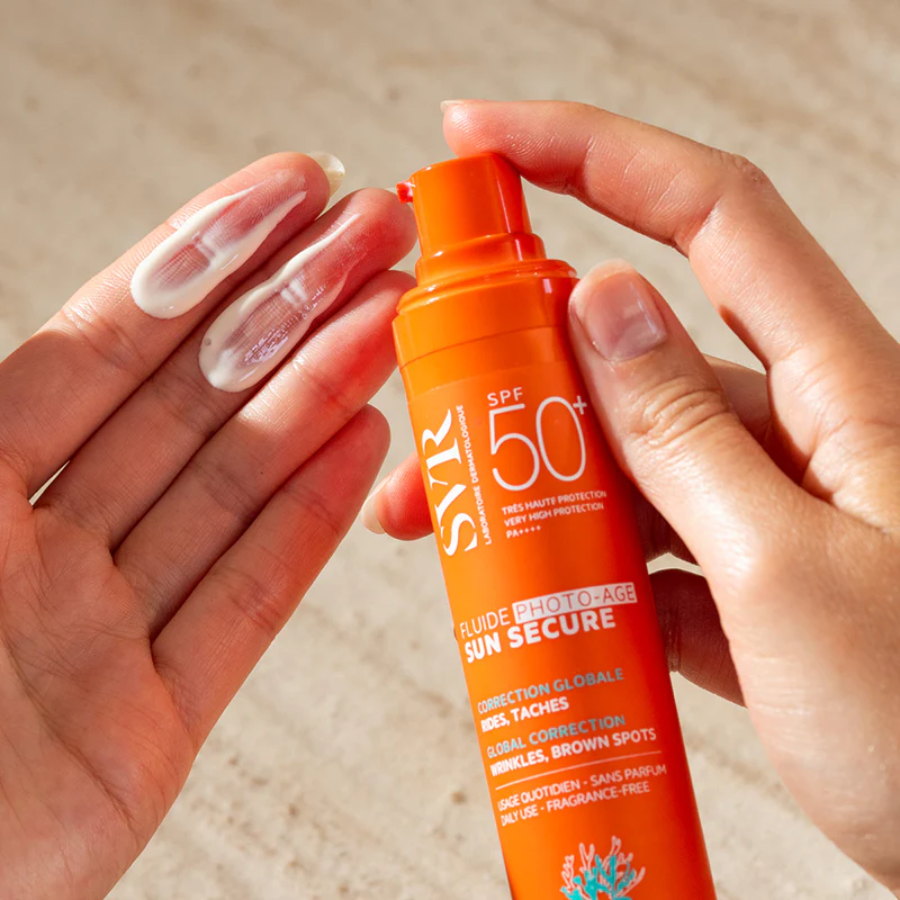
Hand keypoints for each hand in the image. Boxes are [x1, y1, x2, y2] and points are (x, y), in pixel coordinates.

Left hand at [0, 152, 414, 897]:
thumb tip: (46, 327)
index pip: (105, 342)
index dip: (202, 260)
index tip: (287, 197)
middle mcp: (39, 549)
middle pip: (189, 404)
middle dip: (289, 310)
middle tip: (373, 241)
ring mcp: (102, 633)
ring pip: (232, 491)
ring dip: (318, 398)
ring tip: (390, 325)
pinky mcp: (153, 725)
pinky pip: (243, 607)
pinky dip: (308, 526)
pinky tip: (363, 445)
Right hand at [363, 100, 899, 892]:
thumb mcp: (787, 575)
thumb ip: (685, 437)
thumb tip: (603, 304)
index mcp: (839, 393)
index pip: (708, 213)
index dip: (591, 152)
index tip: (482, 138)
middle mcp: (803, 434)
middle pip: (638, 349)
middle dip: (519, 364)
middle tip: (431, 404)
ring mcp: (770, 511)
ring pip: (629, 459)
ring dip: (536, 482)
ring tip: (449, 525)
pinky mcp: (750, 583)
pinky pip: (649, 544)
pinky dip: (585, 562)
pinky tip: (536, 593)